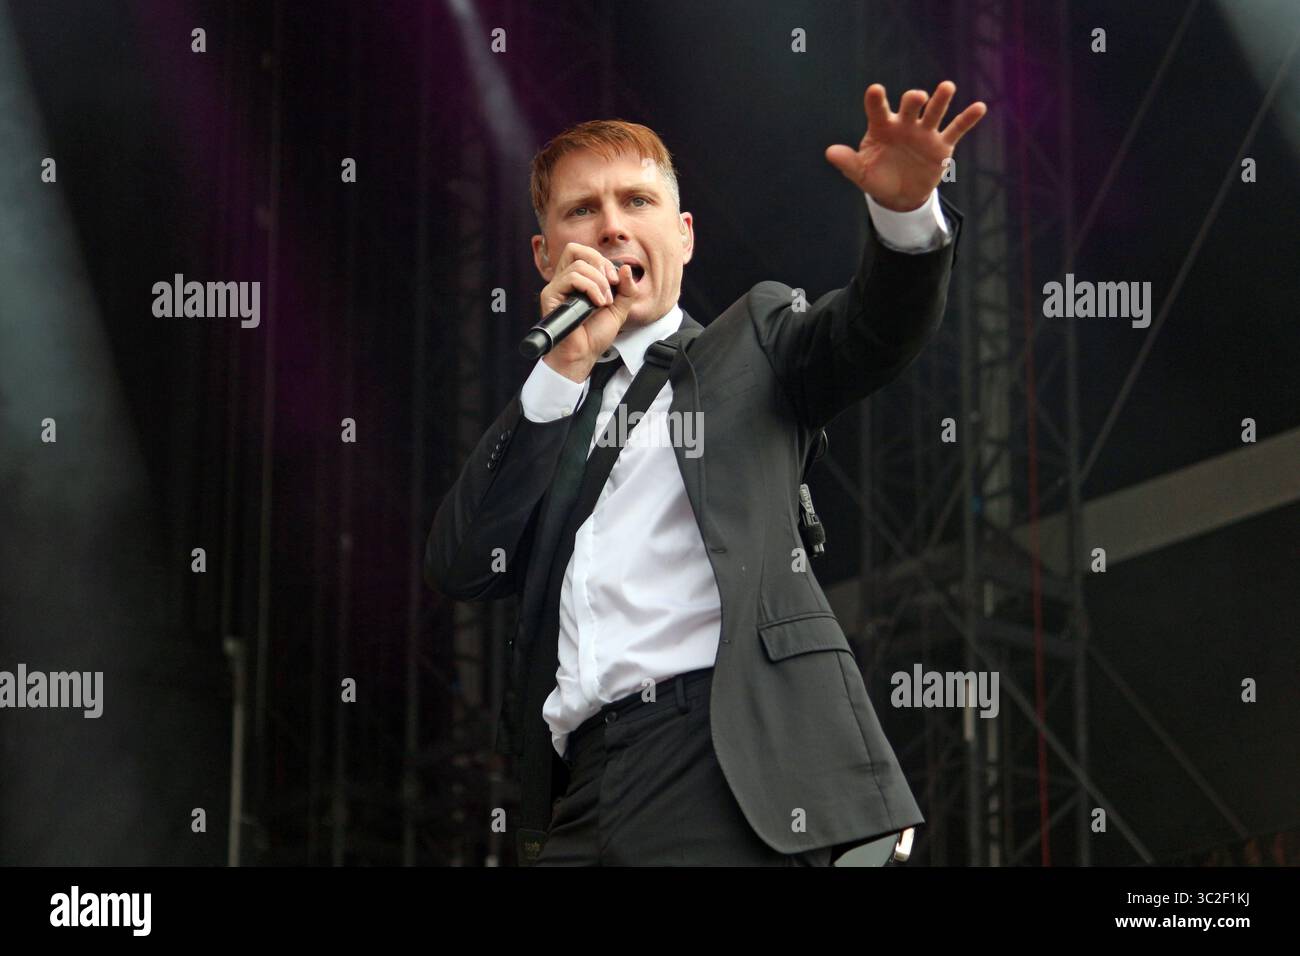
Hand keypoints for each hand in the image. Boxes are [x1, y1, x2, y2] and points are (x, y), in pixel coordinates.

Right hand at [538, 242, 635, 381]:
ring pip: (578, 265)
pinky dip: (590, 287)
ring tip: (604, 301)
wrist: (584, 355)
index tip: (616, 281)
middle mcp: (565, 281)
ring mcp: (556, 287)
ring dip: (598, 282)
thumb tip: (625, 268)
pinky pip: (571, 278)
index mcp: (578, 280)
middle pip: (576, 249)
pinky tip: (597, 303)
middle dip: (600, 263)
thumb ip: (626, 288)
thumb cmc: (595, 335)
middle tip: (611, 284)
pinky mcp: (550, 295)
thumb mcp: (619, 309)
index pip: (585, 253)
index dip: (603, 261)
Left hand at [825, 81, 985, 211]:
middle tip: (917, 97)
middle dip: (913, 100)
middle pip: (910, 106)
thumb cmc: (877, 177)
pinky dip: (968, 119)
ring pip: (934, 112)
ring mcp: (924, 133)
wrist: (899, 195)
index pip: (877, 109)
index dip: (876, 100)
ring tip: (947, 87)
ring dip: (940, 99)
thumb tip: (829, 152)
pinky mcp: (942, 145)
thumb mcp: (860, 173)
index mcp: (882, 127)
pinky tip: (980, 107)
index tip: (875, 91)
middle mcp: (904, 124)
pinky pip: (956, 130)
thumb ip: (847, 162)